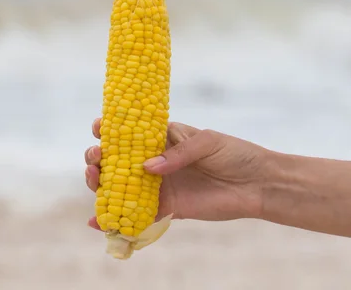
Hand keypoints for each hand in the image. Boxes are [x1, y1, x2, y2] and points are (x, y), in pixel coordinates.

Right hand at [84, 118, 272, 229]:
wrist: (257, 184)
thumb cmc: (234, 154)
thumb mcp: (206, 142)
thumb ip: (178, 152)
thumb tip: (148, 168)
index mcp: (163, 138)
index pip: (130, 132)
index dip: (109, 129)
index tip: (99, 128)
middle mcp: (155, 161)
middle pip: (116, 160)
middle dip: (98, 157)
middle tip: (96, 159)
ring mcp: (159, 185)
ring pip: (120, 186)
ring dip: (100, 184)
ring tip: (94, 180)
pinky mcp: (166, 208)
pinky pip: (137, 215)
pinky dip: (116, 220)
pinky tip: (98, 222)